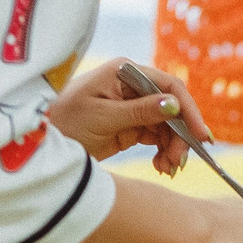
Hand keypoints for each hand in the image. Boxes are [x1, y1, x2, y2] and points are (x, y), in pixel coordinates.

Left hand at [48, 58, 205, 172]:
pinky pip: (157, 138)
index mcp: (125, 72)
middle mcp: (132, 86)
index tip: (200, 136)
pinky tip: (162, 167)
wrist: (42, 142)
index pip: (168, 86)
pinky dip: (163, 153)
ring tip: (168, 169)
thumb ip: (140, 111)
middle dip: (180, 137)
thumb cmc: (65, 121)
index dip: (188, 110)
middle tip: (180, 163)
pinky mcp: (130, 126)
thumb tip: (174, 104)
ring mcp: (132, 106)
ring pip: (167, 127)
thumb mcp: (103, 117)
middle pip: (172, 109)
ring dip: (172, 149)